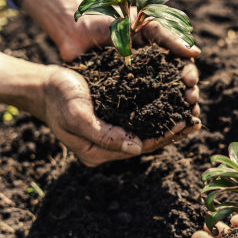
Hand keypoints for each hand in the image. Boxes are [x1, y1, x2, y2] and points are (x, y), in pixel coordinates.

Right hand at [0, 53, 200, 166]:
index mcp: (99, 152)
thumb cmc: (57, 98)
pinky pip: (139, 117)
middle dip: (172, 132)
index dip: (163, 137)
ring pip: (146, 130)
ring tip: (191, 114)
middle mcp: (108, 146)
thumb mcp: (77, 116)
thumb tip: (138, 147)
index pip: (139, 148)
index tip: (184, 124)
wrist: (43, 85)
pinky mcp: (112, 117)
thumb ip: (105, 135)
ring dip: (168, 122)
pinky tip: (172, 102)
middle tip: (195, 120)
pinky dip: (157, 111)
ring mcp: (110, 132)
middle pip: (147, 141)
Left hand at [20, 0, 200, 115]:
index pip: (184, 69)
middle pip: (177, 90)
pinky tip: (158, 128)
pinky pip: (138, 113)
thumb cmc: (112, 21)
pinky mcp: (120, 100)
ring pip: (162, 105)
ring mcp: (137, 89)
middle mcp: (153, 75)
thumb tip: (196, 53)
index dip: (189, 76)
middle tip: (190, 101)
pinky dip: (150, 122)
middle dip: (188, 97)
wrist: (77, 28)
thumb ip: (169, 37)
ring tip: (183, 119)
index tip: (188, 80)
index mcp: (163, 57)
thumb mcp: (144, 25)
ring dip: (175, 113)